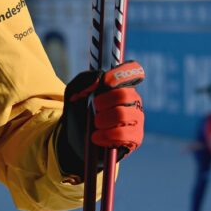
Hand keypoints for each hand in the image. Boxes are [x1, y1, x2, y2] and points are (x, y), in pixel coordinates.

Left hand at [58, 60, 145, 176]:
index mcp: (120, 86)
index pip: (133, 70)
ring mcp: (136, 119)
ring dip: (102, 120)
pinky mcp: (135, 138)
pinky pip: (124, 134)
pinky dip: (106, 135)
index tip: (105, 82)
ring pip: (122, 114)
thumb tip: (99, 80)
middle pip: (124, 94)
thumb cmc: (78, 112)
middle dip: (102, 102)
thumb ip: (85, 80)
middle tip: (95, 108)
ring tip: (95, 124)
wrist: (75, 140)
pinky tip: (97, 137)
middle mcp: (133, 101)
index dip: (120, 73)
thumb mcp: (74, 92)